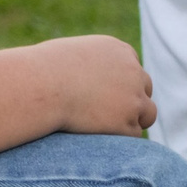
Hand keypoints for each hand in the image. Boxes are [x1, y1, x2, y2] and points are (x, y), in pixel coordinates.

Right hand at [38, 35, 156, 136]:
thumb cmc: (41, 69)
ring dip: (131, 119)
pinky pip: (131, 134)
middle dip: (130, 100)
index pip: (132, 69)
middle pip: (144, 89)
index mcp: (120, 51)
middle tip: (107, 112)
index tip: (102, 93)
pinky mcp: (127, 123)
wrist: (39, 86)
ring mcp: (134, 99)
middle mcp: (133, 72)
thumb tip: (88, 79)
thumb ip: (88, 63)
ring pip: (146, 113)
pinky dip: (117, 136)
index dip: (118, 82)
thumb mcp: (69, 54)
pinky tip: (96, 135)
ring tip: (104, 127)